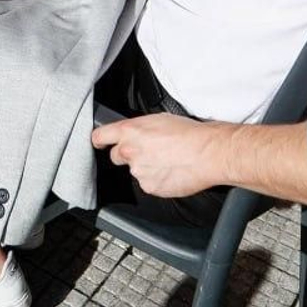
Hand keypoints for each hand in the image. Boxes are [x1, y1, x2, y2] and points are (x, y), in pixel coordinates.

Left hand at [92, 114, 228, 198]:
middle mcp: (129, 151)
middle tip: (147, 151)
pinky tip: (171, 171)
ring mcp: (138, 172)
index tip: (100, 143)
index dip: (99, 140)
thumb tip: (136, 133)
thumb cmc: (189, 133)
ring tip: (167, 160)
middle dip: (127, 154)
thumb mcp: (159, 119)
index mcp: (129, 131)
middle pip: (116, 156)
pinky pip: (149, 183)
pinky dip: (157, 179)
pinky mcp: (149, 187)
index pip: (100, 136)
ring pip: (136, 170)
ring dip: (146, 167)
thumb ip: (139, 128)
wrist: (208, 153)